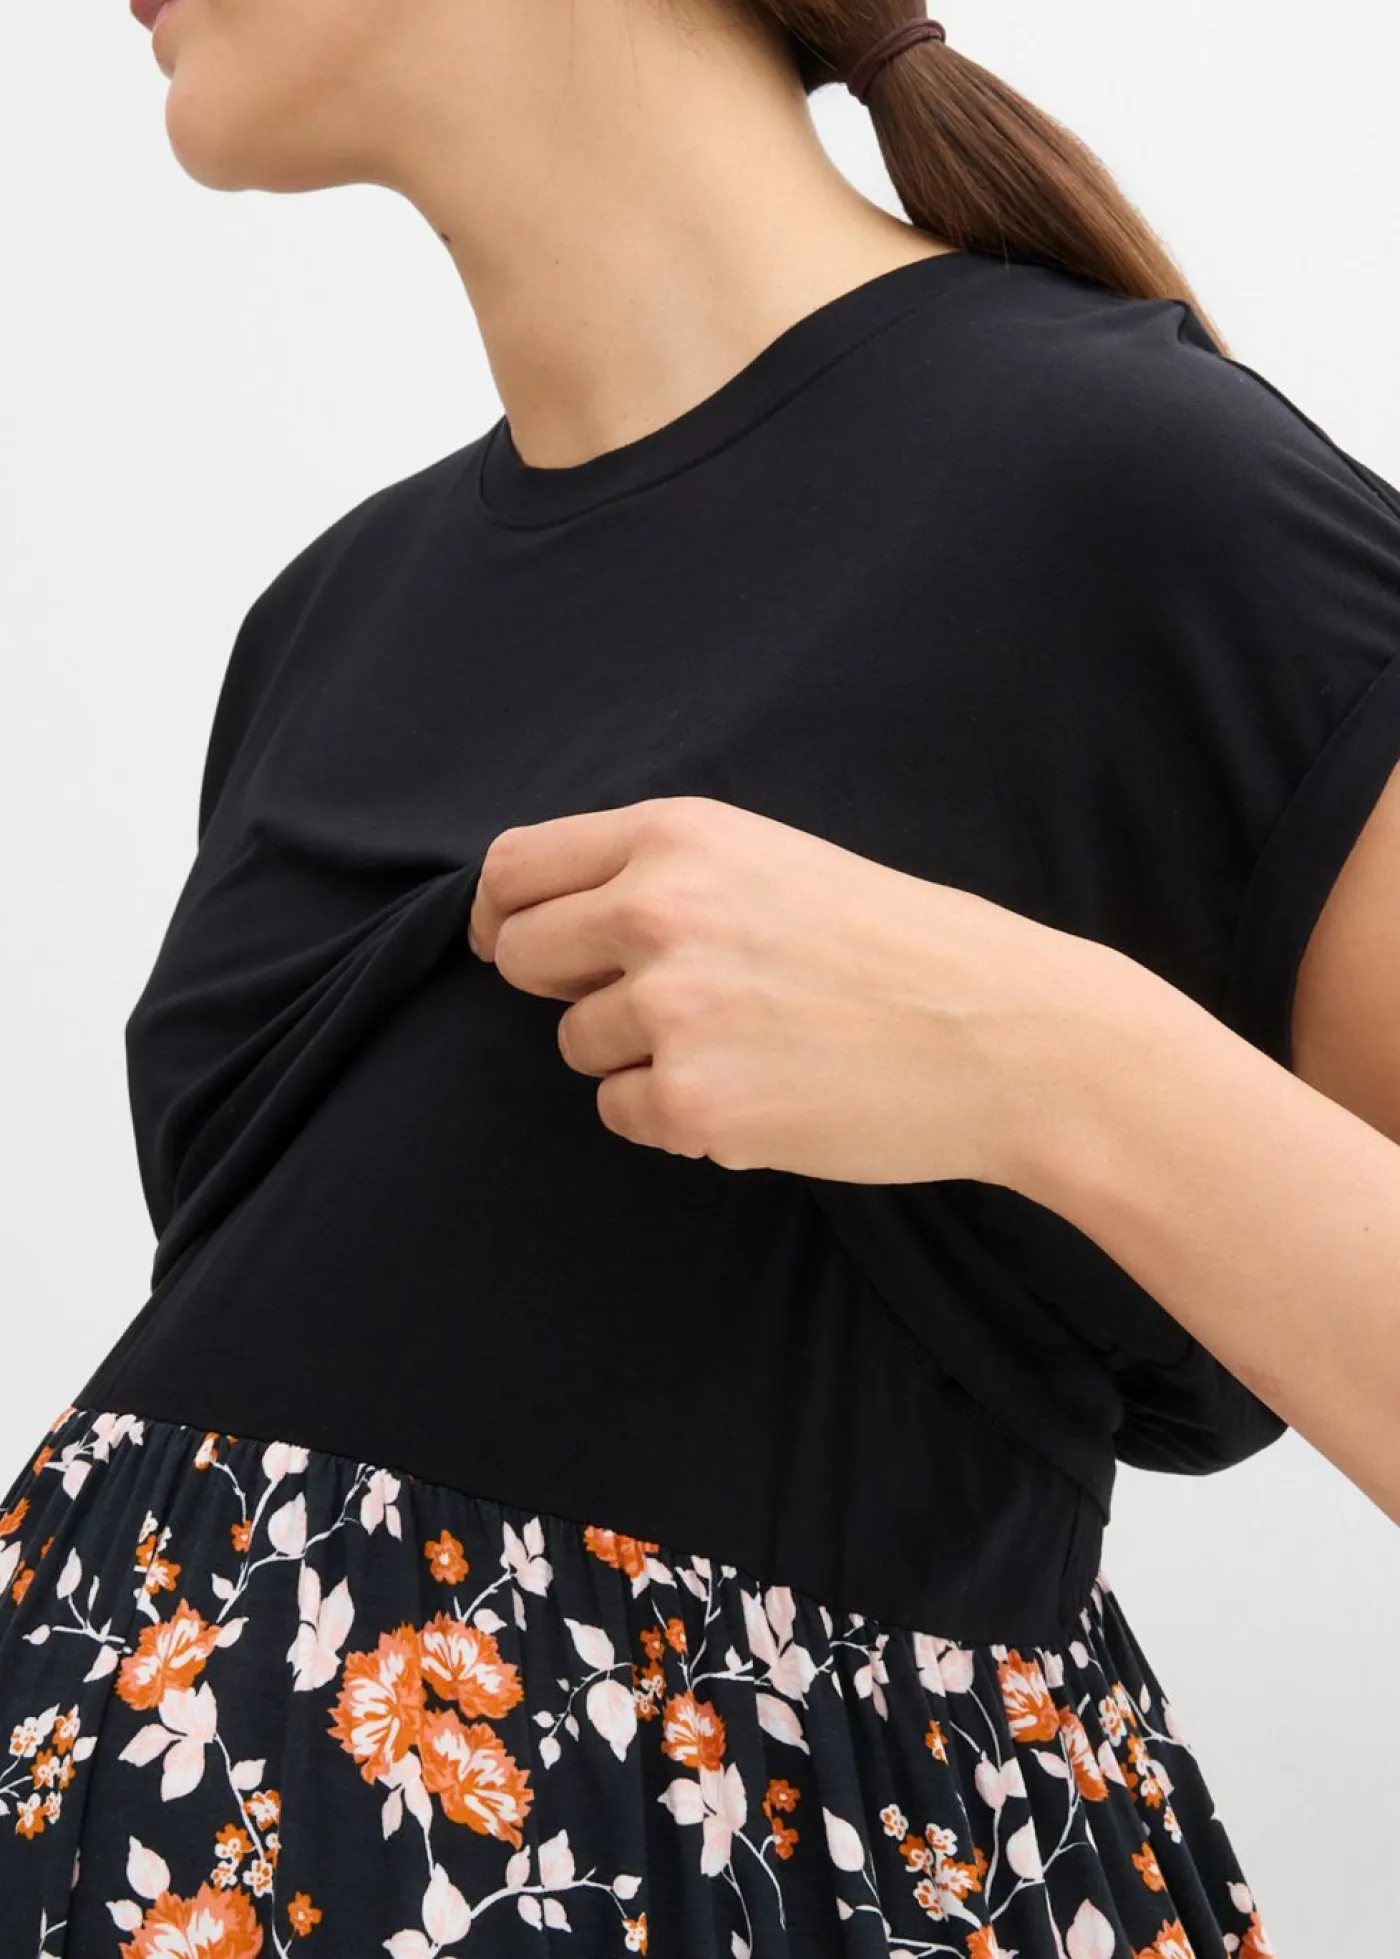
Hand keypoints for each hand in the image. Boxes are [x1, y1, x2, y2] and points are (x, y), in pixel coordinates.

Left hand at [465, 795, 1114, 1184]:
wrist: (1009, 1036)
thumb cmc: (904, 947)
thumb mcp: (774, 860)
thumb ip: (663, 872)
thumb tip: (554, 916)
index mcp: (678, 836)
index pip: (517, 868)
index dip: (503, 914)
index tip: (513, 944)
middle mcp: (657, 910)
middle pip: (523, 956)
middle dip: (563, 985)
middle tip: (644, 1004)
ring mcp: (671, 1008)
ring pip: (575, 1043)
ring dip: (634, 1054)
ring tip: (741, 1044)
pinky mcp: (692, 1100)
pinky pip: (621, 1113)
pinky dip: (671, 1114)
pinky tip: (754, 1092)